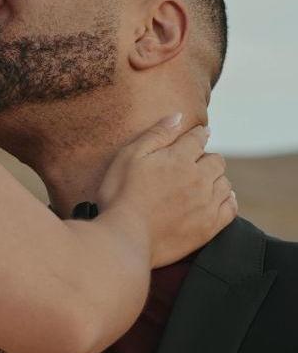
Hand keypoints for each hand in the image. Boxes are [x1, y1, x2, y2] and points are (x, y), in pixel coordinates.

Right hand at [97, 115, 236, 267]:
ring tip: (204, 180)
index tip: (198, 135)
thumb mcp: (129, 156)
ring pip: (225, 182)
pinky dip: (227, 199)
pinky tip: (220, 198)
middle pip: (216, 160)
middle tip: (196, 161)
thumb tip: (178, 116)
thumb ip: (156, 134)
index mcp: (179, 158)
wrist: (126, 236)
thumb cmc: (121, 194)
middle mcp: (199, 179)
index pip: (198, 139)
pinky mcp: (209, 226)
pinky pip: (230, 208)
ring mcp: (206, 204)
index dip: (198, 134)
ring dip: (217, 177)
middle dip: (207, 157)